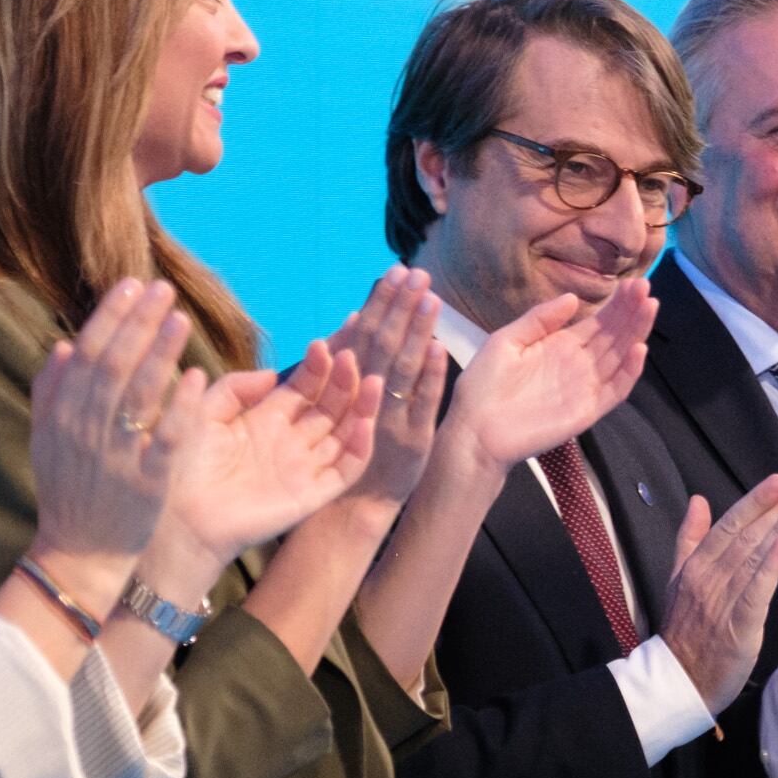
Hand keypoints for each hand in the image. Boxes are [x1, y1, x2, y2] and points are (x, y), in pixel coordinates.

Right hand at [28, 279, 189, 568]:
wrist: (78, 553)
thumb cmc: (68, 491)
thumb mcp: (47, 441)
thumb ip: (51, 392)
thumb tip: (64, 345)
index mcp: (63, 415)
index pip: (87, 353)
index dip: (110, 317)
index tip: (133, 285)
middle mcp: (87, 430)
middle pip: (114, 365)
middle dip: (139, 323)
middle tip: (163, 289)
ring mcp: (116, 457)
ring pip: (139, 397)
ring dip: (161, 353)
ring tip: (182, 319)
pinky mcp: (146, 484)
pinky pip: (166, 440)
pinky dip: (180, 409)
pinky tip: (197, 379)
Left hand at [161, 341, 376, 563]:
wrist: (179, 516)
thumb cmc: (183, 464)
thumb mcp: (205, 412)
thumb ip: (235, 388)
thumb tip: (272, 373)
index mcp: (266, 419)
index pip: (304, 387)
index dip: (318, 366)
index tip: (326, 344)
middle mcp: (291, 442)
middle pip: (330, 406)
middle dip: (343, 381)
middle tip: (352, 356)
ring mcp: (304, 468)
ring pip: (345, 434)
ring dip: (361, 407)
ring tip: (373, 380)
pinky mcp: (311, 496)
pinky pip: (345, 471)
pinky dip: (360, 449)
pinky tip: (364, 423)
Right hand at [328, 267, 449, 508]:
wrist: (351, 507)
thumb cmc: (345, 449)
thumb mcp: (339, 402)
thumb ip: (347, 360)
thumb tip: (353, 315)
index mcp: (344, 384)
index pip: (362, 333)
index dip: (379, 301)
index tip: (394, 270)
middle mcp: (362, 397)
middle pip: (381, 344)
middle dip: (399, 306)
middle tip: (416, 272)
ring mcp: (388, 418)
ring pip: (401, 368)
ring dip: (415, 330)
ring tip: (429, 296)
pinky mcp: (413, 441)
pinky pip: (422, 404)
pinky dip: (429, 375)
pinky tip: (438, 347)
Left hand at [447, 280, 657, 471]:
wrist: (475, 430)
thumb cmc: (484, 386)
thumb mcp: (506, 340)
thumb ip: (540, 319)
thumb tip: (572, 297)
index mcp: (560, 345)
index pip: (598, 321)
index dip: (616, 303)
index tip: (631, 282)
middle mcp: (578, 364)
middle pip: (614, 334)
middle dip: (631, 311)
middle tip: (646, 287)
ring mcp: (585, 387)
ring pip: (620, 356)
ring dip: (636, 332)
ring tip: (650, 306)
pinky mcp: (587, 410)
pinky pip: (615, 390)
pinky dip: (630, 372)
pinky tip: (639, 349)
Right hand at [658, 476, 777, 709]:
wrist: (678, 681)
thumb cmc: (684, 631)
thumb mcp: (678, 578)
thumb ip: (689, 538)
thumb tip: (698, 500)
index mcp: (696, 565)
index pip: (729, 525)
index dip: (755, 501)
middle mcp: (709, 577)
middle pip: (746, 536)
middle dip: (777, 508)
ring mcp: (722, 601)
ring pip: (753, 557)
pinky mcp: (738, 626)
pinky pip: (755, 592)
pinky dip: (769, 567)